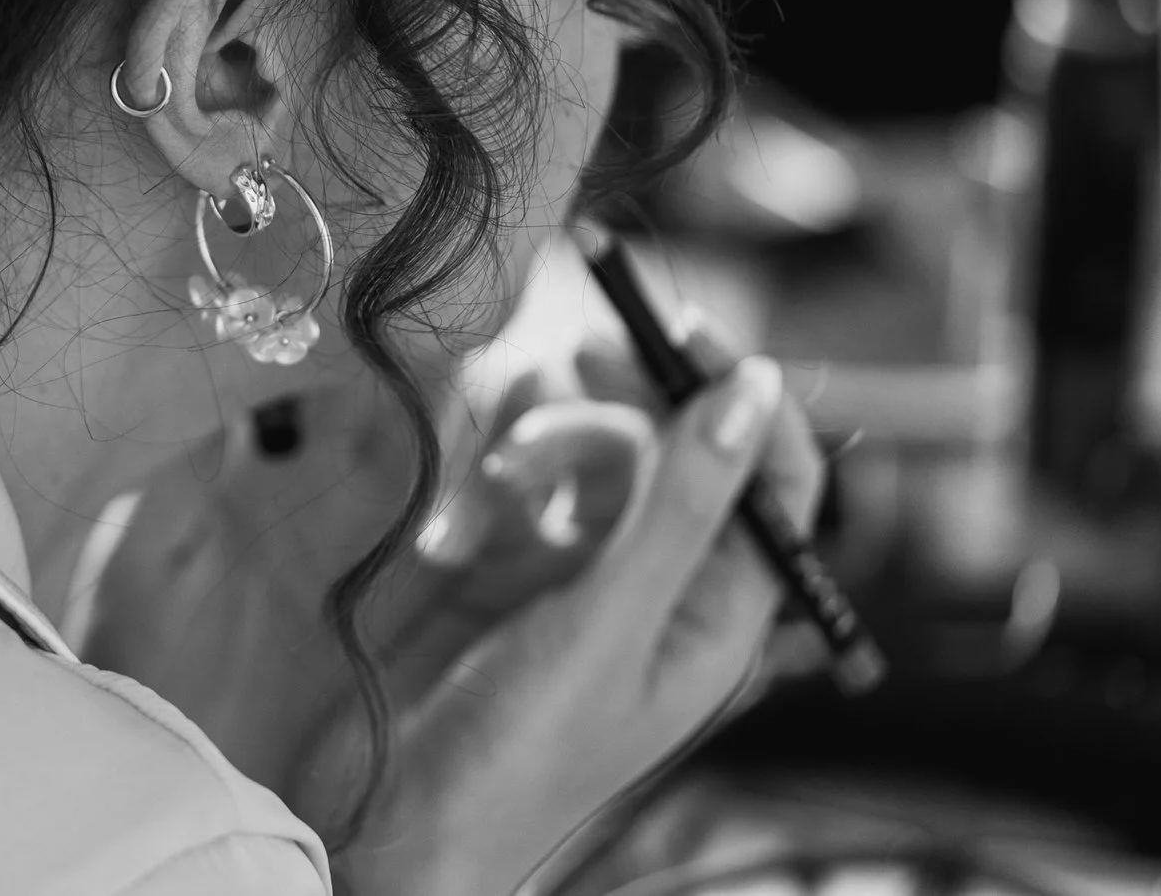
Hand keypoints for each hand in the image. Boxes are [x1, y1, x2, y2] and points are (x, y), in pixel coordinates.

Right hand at [303, 326, 823, 895]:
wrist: (390, 827)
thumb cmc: (517, 758)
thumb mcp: (608, 624)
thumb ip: (680, 503)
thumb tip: (752, 391)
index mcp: (716, 614)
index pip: (770, 482)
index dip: (741, 402)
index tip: (690, 334)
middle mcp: (654, 583)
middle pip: (669, 448)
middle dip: (622, 407)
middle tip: (577, 361)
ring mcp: (574, 572)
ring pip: (583, 454)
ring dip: (537, 449)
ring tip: (493, 487)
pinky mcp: (500, 566)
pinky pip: (508, 483)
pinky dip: (478, 490)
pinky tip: (446, 539)